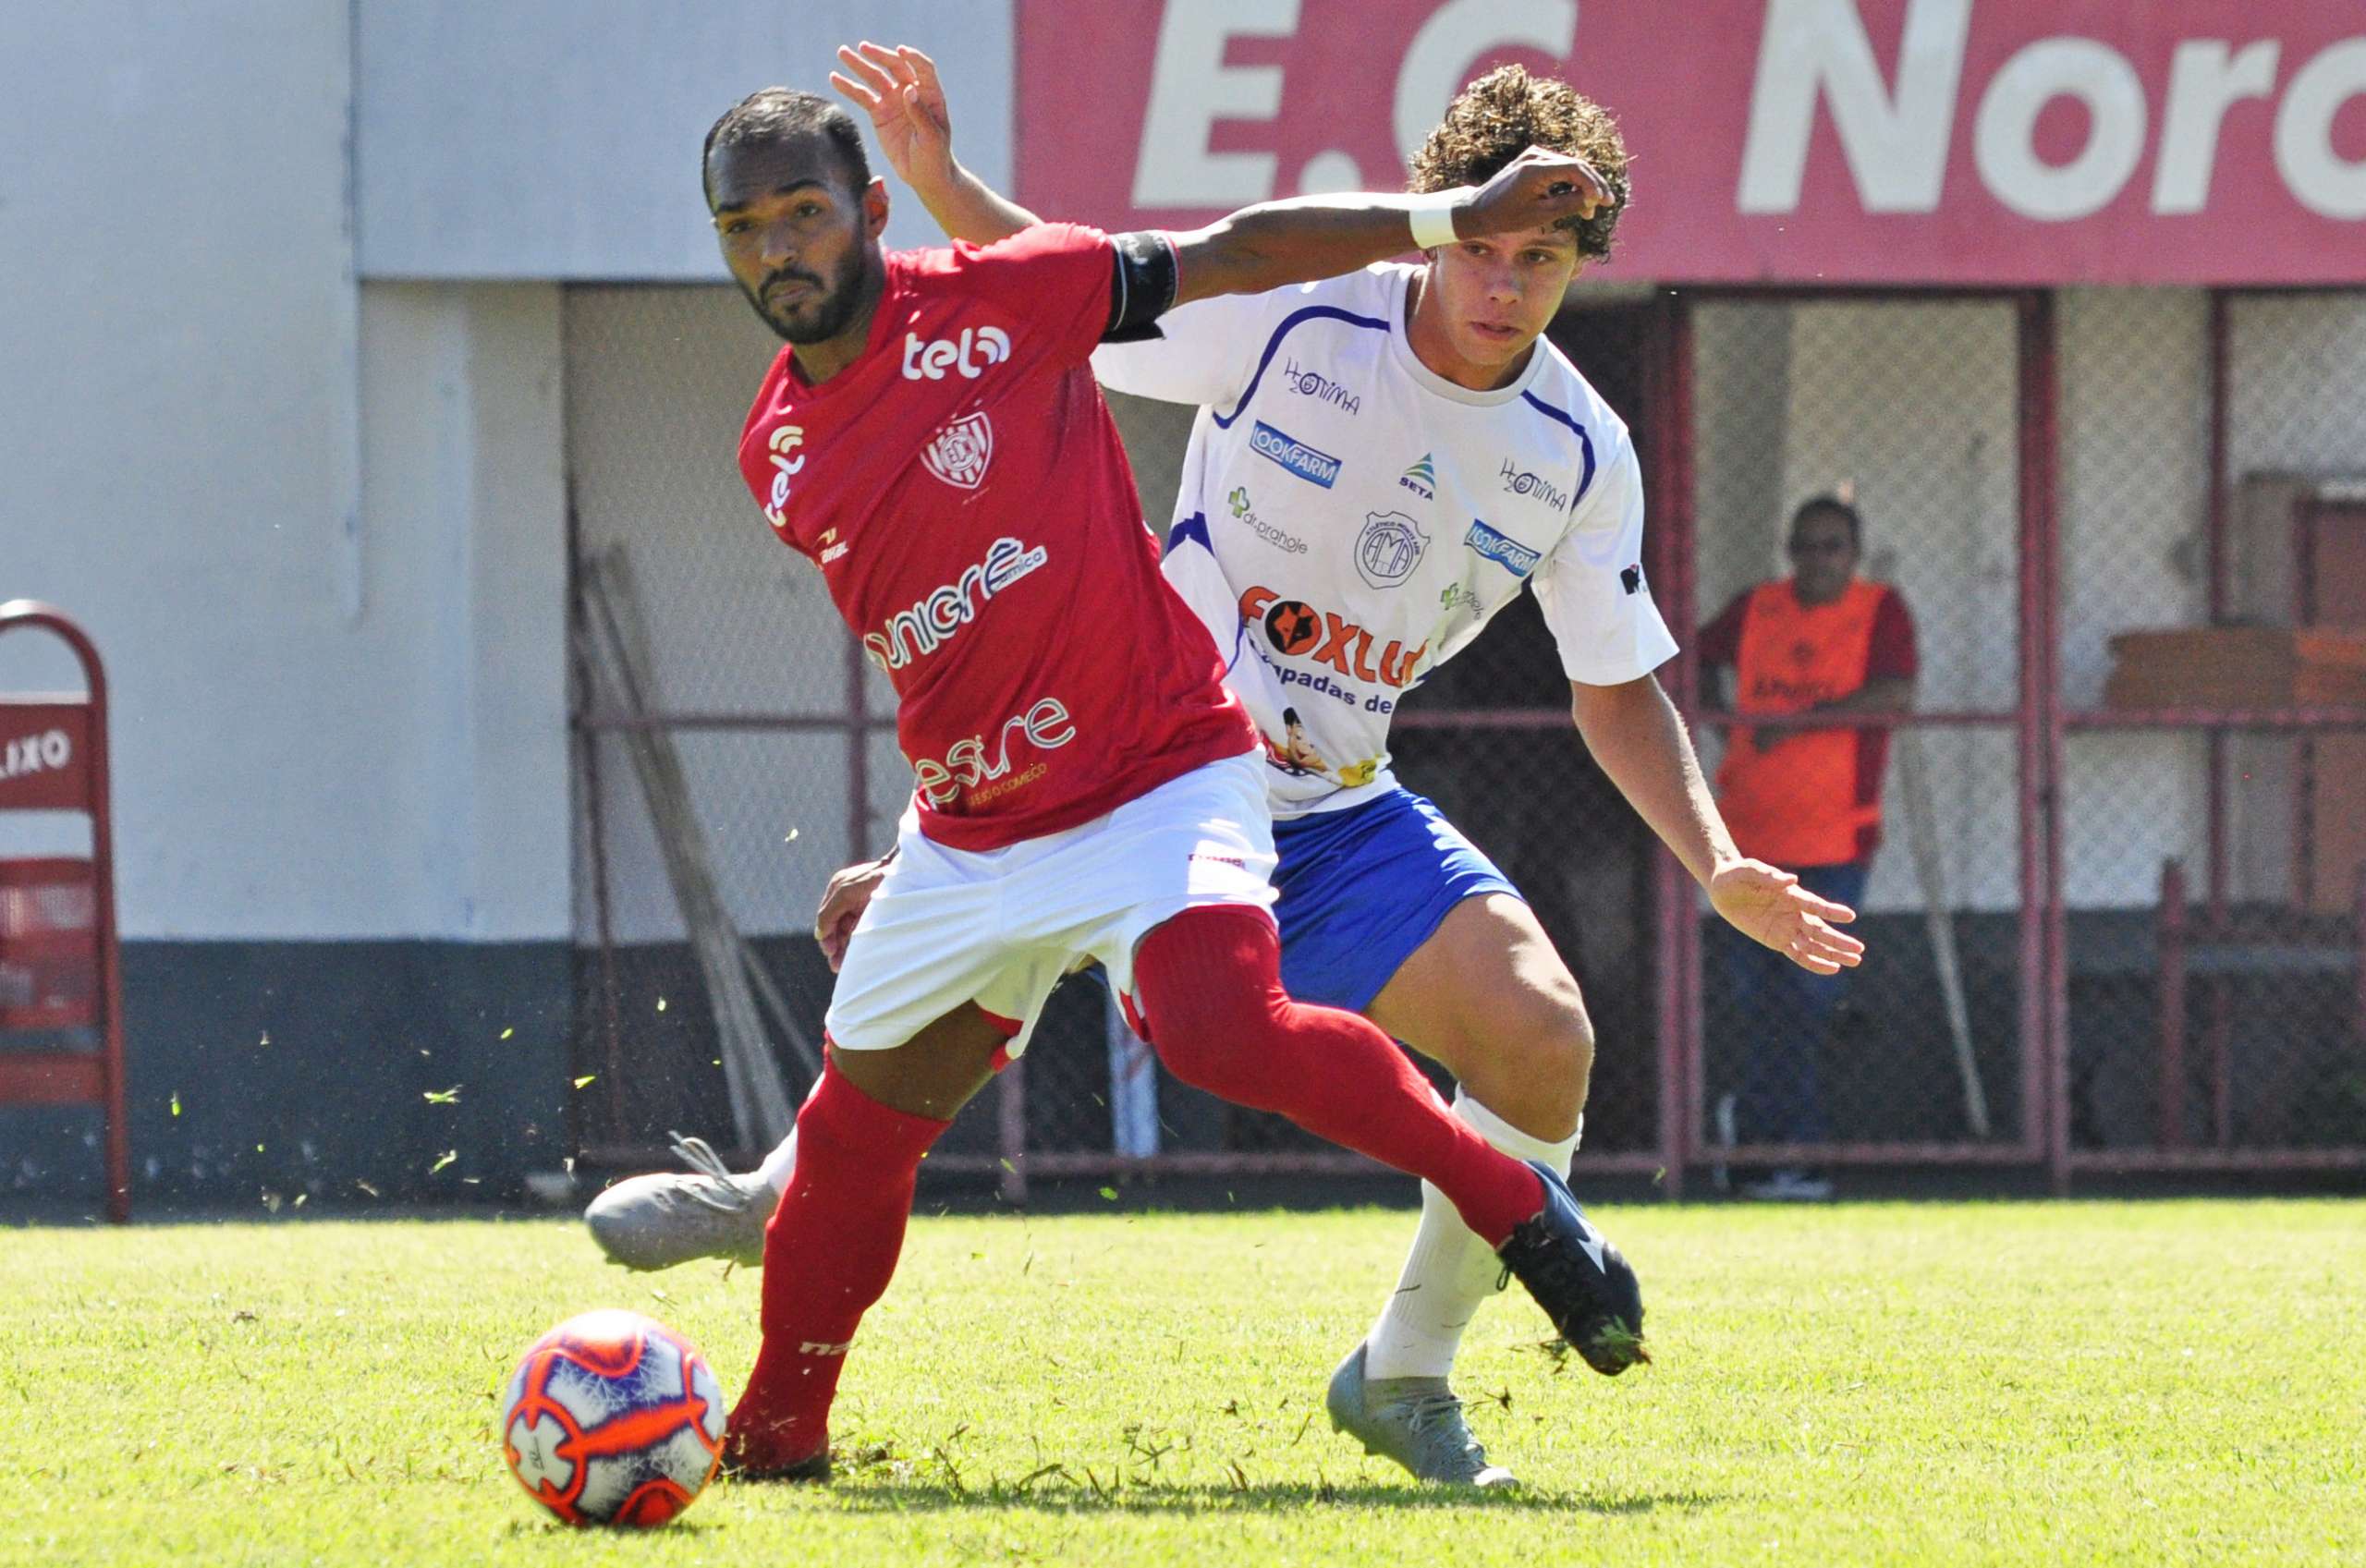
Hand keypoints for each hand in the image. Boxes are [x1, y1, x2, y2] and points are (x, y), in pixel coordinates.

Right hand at [814, 855, 891, 972]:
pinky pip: (860, 932)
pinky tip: (852, 957)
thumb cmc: (874, 878)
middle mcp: (848, 898)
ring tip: (840, 966)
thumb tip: (819, 934)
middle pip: (836, 927)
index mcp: (838, 889)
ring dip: (843, 949)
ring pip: (848, 932)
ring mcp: (862, 906)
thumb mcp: (845, 893)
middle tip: (836, 965)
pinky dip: (855, 944)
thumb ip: (829, 912)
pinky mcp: (875, 914)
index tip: (829, 951)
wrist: (906, 874)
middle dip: (834, 945)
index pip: (826, 917)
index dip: (826, 935)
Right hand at [830, 41, 954, 191]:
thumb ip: (920, 114)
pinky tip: (835, 78)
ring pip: (875, 78)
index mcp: (930, 94)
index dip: (912, 58)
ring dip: (859, 65)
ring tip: (842, 52)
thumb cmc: (935, 156)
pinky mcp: (879, 113)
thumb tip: (908, 89)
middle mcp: (911, 92)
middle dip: (879, 56)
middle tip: (863, 48)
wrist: (923, 176)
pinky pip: (862, 97)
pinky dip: (849, 87)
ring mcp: (893, 101)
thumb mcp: (932, 137)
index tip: (900, 51)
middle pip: (895, 67)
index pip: (922, 68)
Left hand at [1453, 145, 1611, 239]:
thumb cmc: (1505, 216)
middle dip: (1593, 185)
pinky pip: (1560, 169)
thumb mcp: (1539, 216)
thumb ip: (1567, 205)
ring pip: (1570, 167)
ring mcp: (1534, 155)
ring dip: (1583, 186)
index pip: (1575, 169)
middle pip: (1576, 165)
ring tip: (1592, 209)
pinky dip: (1571, 183)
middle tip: (1607, 203)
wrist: (1479, 210)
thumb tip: (1592, 199)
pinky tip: (1579, 201)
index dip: (1593, 184)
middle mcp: (1536, 155)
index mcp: (1535, 168)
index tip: (1604, 201)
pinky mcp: (1533, 160)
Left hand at [1708, 859, 1864, 975]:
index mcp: (1792, 895)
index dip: (1831, 911)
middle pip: (1820, 930)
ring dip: (1833, 953)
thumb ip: (1769, 876)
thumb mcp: (1749, 871)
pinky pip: (1798, 954)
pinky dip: (1814, 962)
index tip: (1850, 916)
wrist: (1723, 889)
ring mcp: (1788, 928)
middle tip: (1859, 950)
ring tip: (1855, 961)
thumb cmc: (1739, 875)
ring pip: (1814, 944)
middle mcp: (1795, 913)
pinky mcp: (1777, 940)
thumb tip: (1791, 879)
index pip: (1815, 905)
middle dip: (1839, 941)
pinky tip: (1832, 968)